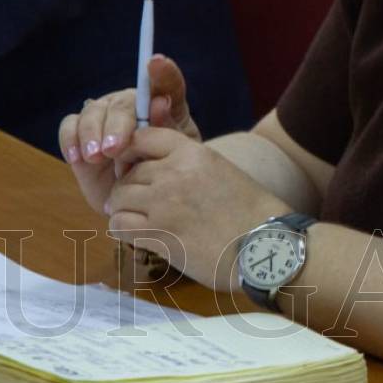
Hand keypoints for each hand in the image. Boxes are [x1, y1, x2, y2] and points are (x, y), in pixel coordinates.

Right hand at [58, 54, 200, 215]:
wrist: (142, 194)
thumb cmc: (164, 167)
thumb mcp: (175, 153)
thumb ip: (168, 128)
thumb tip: (159, 101)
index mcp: (163, 104)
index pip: (166, 83)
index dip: (163, 71)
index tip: (157, 62)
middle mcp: (131, 104)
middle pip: (122, 103)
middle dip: (116, 124)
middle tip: (113, 148)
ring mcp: (104, 116)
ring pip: (92, 111)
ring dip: (91, 133)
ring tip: (95, 156)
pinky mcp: (80, 134)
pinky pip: (69, 127)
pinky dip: (70, 140)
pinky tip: (76, 157)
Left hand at [106, 126, 287, 291]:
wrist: (264, 244)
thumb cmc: (249, 211)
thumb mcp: (219, 171)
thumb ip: (187, 165)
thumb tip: (153, 170)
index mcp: (193, 153)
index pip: (144, 137)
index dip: (131, 151)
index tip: (132, 165)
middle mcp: (174, 173)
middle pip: (129, 172)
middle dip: (128, 187)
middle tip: (136, 202)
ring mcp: (163, 204)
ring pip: (118, 198)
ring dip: (123, 209)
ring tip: (137, 219)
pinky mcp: (158, 234)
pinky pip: (119, 225)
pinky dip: (123, 229)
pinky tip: (138, 234)